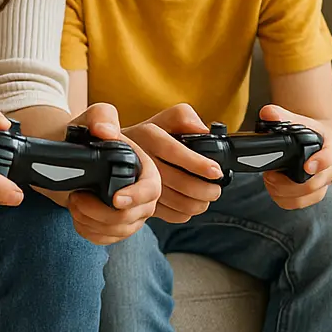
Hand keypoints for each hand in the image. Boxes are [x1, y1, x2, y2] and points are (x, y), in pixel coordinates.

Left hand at [54, 103, 161, 243]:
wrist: (63, 156)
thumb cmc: (81, 136)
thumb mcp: (91, 118)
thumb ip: (101, 116)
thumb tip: (104, 130)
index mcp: (142, 165)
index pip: (153, 187)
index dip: (138, 196)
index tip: (116, 199)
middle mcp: (142, 190)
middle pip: (136, 215)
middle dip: (104, 213)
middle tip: (77, 197)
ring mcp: (131, 210)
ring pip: (122, 230)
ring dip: (93, 222)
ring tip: (74, 203)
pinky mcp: (117, 225)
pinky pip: (109, 239)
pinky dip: (90, 232)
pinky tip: (78, 218)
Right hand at [123, 103, 224, 223]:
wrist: (114, 154)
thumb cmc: (150, 138)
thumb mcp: (163, 119)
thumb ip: (184, 116)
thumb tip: (202, 130)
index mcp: (148, 136)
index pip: (174, 151)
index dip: (199, 164)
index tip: (216, 172)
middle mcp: (141, 159)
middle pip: (182, 183)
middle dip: (207, 190)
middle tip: (215, 189)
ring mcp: (138, 183)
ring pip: (179, 203)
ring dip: (199, 204)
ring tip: (204, 197)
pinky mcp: (139, 202)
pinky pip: (171, 214)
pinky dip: (185, 213)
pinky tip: (187, 203)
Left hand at [258, 104, 331, 209]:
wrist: (324, 143)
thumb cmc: (312, 133)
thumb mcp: (301, 120)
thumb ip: (282, 115)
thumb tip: (267, 113)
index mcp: (330, 147)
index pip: (330, 155)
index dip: (320, 162)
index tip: (307, 166)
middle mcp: (330, 168)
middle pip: (316, 183)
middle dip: (290, 183)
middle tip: (271, 175)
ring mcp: (324, 182)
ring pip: (309, 197)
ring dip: (286, 192)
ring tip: (270, 181)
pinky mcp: (315, 193)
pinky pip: (302, 203)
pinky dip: (285, 199)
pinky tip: (274, 189)